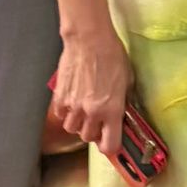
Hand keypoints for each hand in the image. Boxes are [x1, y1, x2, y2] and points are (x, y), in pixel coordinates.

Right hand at [51, 25, 131, 159]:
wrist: (89, 40)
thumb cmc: (112, 55)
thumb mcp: (127, 80)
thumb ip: (124, 101)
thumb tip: (122, 113)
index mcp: (112, 110)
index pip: (110, 144)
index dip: (111, 147)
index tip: (112, 142)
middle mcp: (91, 112)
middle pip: (88, 138)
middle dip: (94, 132)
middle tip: (99, 121)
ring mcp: (73, 106)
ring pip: (72, 129)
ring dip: (78, 123)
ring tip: (84, 110)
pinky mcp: (59, 97)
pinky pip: (60, 115)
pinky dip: (66, 113)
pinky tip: (73, 102)